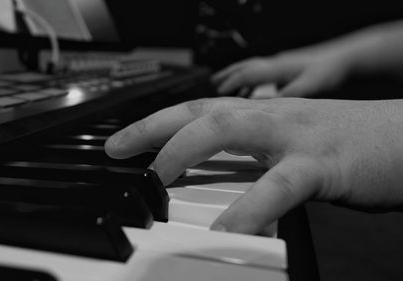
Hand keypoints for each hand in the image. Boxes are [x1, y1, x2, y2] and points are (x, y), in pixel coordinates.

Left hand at [105, 97, 402, 233]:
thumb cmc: (345, 144)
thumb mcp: (287, 145)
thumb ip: (250, 156)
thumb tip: (214, 176)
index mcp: (261, 116)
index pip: (196, 111)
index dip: (154, 124)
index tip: (121, 143)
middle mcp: (270, 118)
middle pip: (199, 113)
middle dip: (152, 130)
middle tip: (120, 152)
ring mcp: (294, 137)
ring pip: (227, 131)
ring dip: (184, 155)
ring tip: (156, 184)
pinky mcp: (322, 164)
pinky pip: (278, 186)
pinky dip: (248, 208)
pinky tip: (226, 231)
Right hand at [211, 47, 350, 97]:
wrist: (346, 57)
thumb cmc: (328, 71)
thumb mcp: (309, 86)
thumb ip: (287, 96)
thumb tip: (265, 106)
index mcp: (277, 68)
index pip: (246, 74)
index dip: (230, 84)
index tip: (217, 94)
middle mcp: (275, 64)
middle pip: (245, 67)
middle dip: (228, 76)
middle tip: (213, 84)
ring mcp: (281, 65)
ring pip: (252, 70)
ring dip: (238, 78)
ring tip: (226, 89)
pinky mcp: (287, 69)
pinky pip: (263, 74)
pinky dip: (252, 82)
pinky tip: (254, 93)